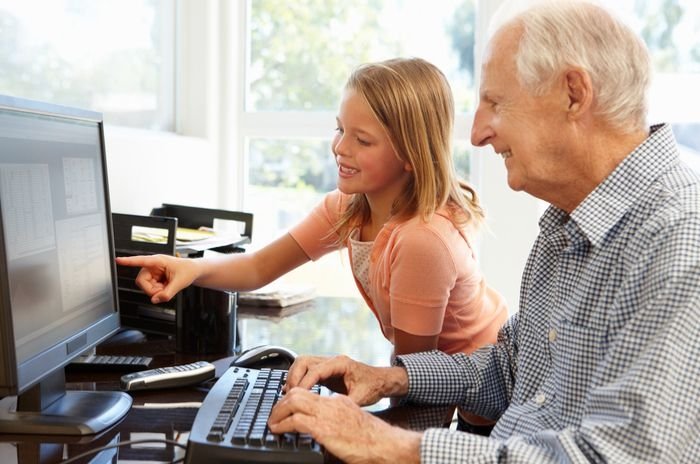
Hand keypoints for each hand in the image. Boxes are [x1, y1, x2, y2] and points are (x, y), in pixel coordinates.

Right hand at [115, 254, 199, 303]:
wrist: (193, 271)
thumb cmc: (187, 271)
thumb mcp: (179, 283)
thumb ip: (167, 293)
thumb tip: (155, 300)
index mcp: (158, 261)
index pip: (141, 260)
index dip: (128, 261)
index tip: (118, 260)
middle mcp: (153, 266)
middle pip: (141, 281)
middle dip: (151, 290)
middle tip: (163, 292)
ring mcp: (153, 272)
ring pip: (145, 286)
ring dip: (155, 291)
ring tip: (167, 287)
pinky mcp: (154, 278)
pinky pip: (150, 289)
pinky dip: (158, 291)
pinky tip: (166, 287)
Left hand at [268, 388, 420, 463]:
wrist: (385, 444)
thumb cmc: (374, 440)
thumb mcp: (353, 423)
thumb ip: (338, 421)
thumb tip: (327, 432)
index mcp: (339, 401)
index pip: (311, 394)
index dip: (294, 400)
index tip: (286, 408)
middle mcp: (332, 403)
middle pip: (299, 392)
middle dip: (282, 401)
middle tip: (275, 413)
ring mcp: (327, 414)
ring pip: (293, 401)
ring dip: (278, 411)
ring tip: (273, 421)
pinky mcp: (323, 428)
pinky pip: (295, 421)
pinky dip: (282, 424)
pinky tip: (278, 430)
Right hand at [284, 355, 407, 406]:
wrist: (382, 381)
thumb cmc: (374, 386)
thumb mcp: (361, 398)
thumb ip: (344, 404)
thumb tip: (328, 414)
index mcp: (340, 363)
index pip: (315, 370)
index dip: (304, 383)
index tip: (296, 396)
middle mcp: (332, 361)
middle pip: (303, 361)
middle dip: (293, 377)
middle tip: (289, 395)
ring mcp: (328, 364)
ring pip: (302, 364)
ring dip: (293, 378)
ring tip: (289, 394)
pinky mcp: (325, 371)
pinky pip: (306, 371)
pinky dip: (299, 380)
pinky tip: (296, 393)